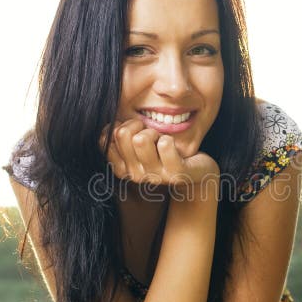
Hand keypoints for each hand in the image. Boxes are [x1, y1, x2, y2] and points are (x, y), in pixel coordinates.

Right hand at [99, 119, 219, 186]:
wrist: (195, 172)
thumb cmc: (164, 153)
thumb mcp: (138, 145)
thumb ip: (120, 136)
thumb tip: (110, 125)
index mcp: (123, 168)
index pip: (106, 138)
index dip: (121, 125)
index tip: (135, 129)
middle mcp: (135, 175)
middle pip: (122, 134)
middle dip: (138, 124)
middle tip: (151, 133)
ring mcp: (155, 176)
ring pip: (141, 139)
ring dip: (154, 131)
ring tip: (162, 139)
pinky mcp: (176, 174)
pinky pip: (165, 145)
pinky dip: (169, 139)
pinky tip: (173, 146)